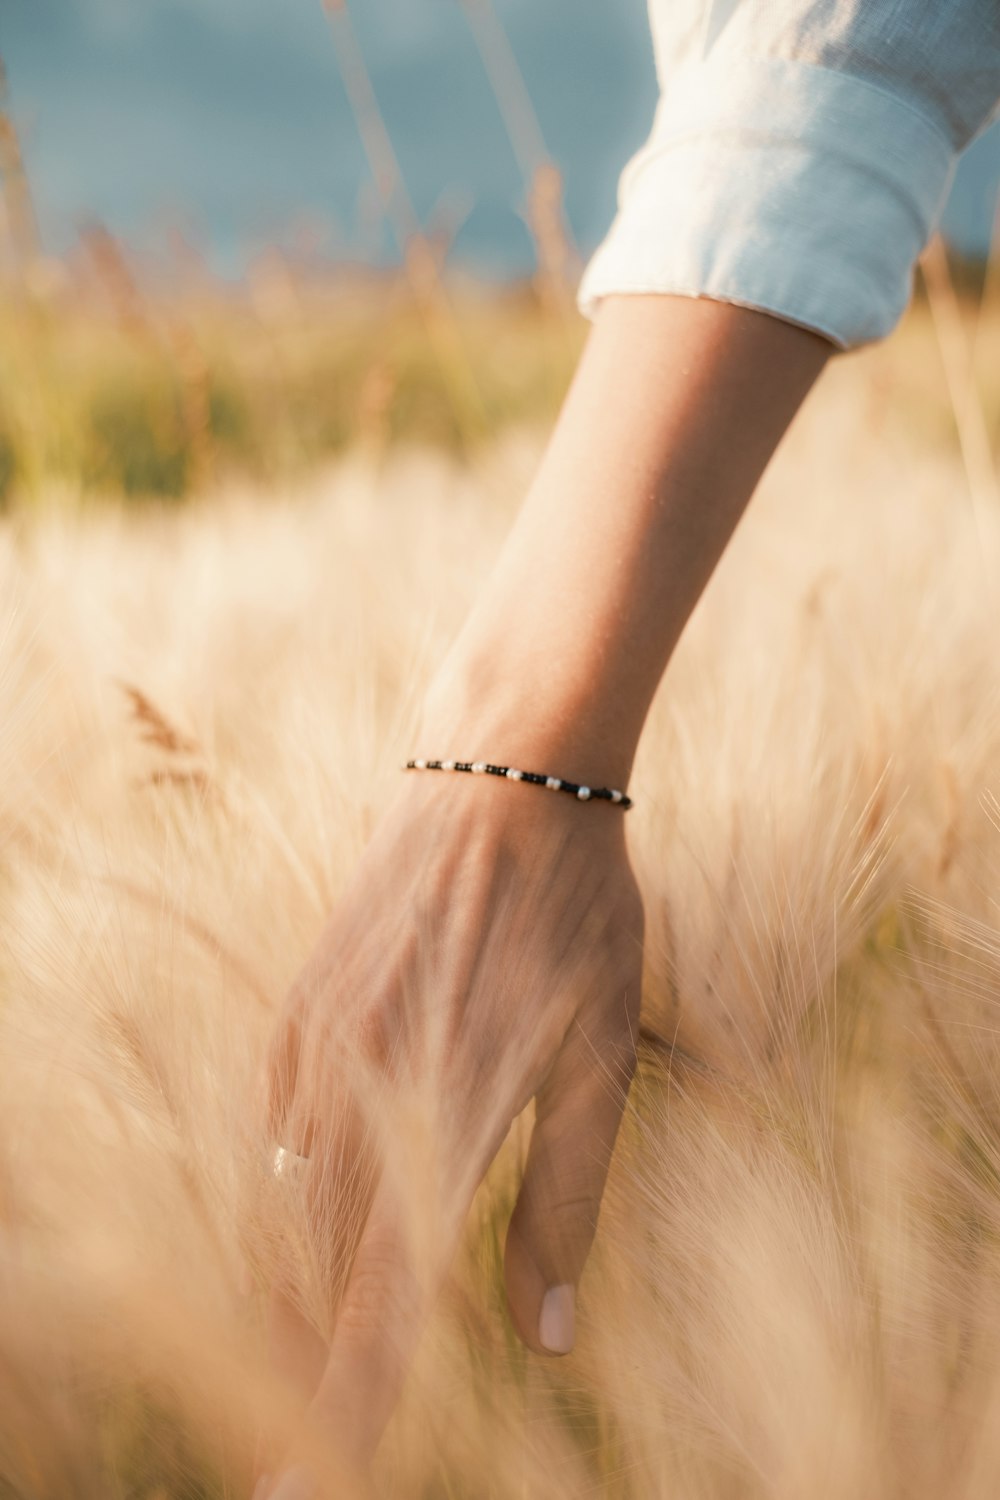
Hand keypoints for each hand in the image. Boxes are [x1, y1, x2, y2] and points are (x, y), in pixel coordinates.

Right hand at [256, 766, 643, 1494]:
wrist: (506, 784)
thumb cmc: (579, 921)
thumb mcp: (604, 1059)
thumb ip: (567, 1201)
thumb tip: (545, 1335)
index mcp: (450, 1119)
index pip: (380, 1301)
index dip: (345, 1403)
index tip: (301, 1485)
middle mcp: (363, 1093)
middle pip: (311, 1264)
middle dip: (308, 1350)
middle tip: (313, 1412)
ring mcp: (319, 1043)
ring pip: (285, 1198)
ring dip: (296, 1268)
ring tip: (309, 1320)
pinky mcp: (300, 1001)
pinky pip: (278, 1121)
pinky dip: (293, 1175)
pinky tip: (319, 1182)